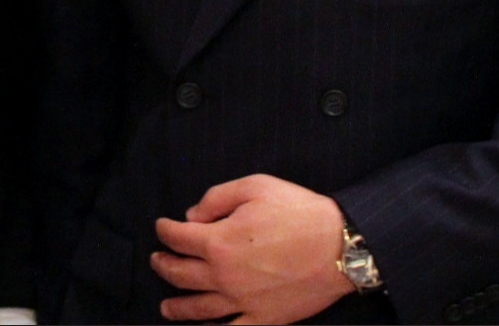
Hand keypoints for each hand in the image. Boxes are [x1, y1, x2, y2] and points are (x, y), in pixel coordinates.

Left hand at [150, 175, 352, 323]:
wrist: (341, 247)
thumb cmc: (299, 212)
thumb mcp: (254, 187)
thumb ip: (215, 199)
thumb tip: (191, 217)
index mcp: (219, 242)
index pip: (177, 238)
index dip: (165, 230)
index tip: (162, 226)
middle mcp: (225, 276)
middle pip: (180, 274)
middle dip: (163, 265)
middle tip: (157, 260)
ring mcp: (244, 302)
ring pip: (199, 309)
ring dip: (177, 306)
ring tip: (166, 306)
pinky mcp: (265, 319)